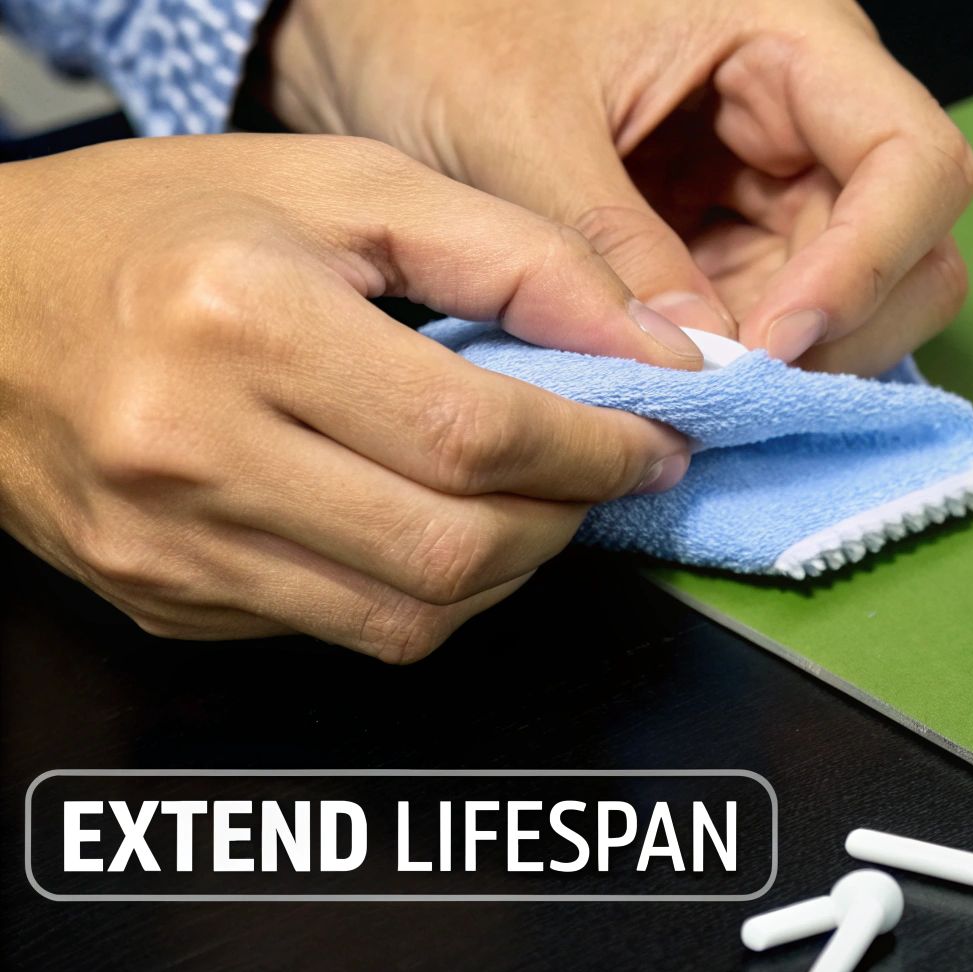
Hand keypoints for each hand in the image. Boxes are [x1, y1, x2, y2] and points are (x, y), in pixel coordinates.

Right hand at [0, 134, 698, 661]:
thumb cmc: (160, 225)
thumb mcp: (347, 186)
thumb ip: (520, 258)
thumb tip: (655, 349)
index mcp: (241, 321)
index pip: (474, 435)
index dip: (598, 450)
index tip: (657, 437)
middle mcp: (190, 448)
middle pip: (454, 551)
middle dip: (567, 520)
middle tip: (603, 469)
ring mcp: (167, 545)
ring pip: (410, 620)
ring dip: (509, 571)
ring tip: (528, 499)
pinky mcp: (162, 599)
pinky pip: (340, 630)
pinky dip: (421, 592)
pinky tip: (427, 520)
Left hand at [258, 0, 972, 377]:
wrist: (367, 17)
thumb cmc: (438, 17)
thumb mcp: (519, 127)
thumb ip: (612, 245)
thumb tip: (696, 366)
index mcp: (788, 35)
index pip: (913, 162)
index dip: (869, 265)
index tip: (775, 347)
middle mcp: (806, 109)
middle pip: (910, 243)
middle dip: (839, 330)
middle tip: (736, 397)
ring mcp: (772, 175)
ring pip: (854, 295)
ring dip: (789, 361)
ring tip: (690, 398)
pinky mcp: (728, 230)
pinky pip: (776, 312)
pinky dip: (740, 361)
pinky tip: (675, 385)